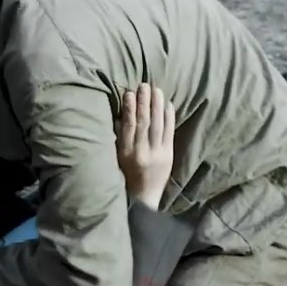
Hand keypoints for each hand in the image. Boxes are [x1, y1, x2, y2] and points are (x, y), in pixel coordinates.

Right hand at [116, 83, 175, 209]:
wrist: (143, 200)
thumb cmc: (124, 179)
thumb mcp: (117, 159)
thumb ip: (120, 139)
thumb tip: (122, 116)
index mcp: (126, 154)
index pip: (128, 126)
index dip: (129, 109)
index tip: (129, 93)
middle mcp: (143, 153)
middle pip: (144, 123)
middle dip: (144, 102)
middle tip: (144, 85)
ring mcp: (158, 154)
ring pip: (158, 125)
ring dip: (156, 106)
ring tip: (156, 90)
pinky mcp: (168, 156)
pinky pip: (169, 133)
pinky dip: (169, 118)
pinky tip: (168, 104)